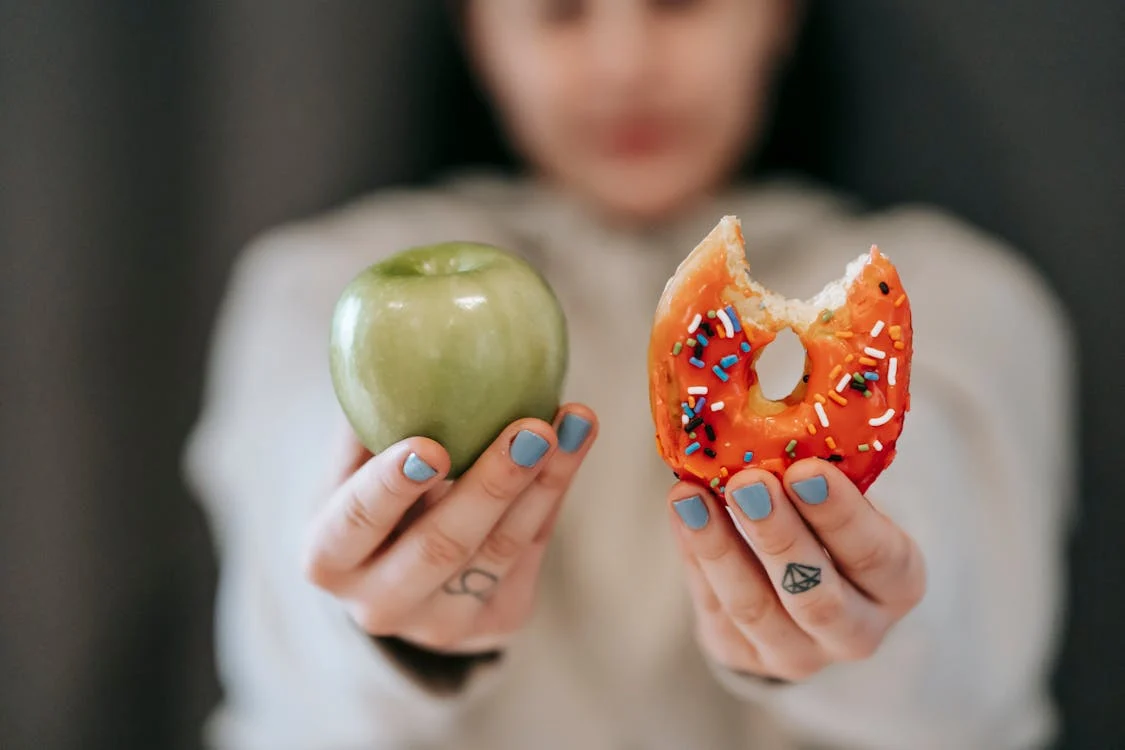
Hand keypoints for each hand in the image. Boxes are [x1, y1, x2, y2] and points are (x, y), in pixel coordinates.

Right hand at [303, 405, 596, 653]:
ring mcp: (441, 625)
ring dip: (544, 481)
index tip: (429, 445)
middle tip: (532, 428)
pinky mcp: (497, 623)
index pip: (356, 523)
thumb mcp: (353, 466)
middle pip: (441, 546)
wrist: (403, 577)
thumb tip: (394, 340)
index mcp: (328, 558)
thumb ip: (369, 420)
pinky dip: (554, 492)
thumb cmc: (373, 496)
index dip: (390, 487)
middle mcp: (379, 605)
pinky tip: (574, 442)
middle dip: (492, 485)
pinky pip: (531, 552)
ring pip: (499, 551)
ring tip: (573, 422)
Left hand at [669, 459, 925, 681]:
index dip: (841, 515)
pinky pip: (713, 607)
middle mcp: (856, 631)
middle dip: (778, 536)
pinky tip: (682, 511)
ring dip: (719, 548)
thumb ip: (821, 473)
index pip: (876, 555)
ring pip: (755, 608)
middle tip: (748, 482)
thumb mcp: (844, 500)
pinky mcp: (742, 657)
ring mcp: (797, 654)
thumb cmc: (829, 524)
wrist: (802, 590)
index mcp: (897, 584)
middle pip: (816, 595)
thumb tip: (772, 409)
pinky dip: (694, 555)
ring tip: (690, 495)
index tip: (806, 470)